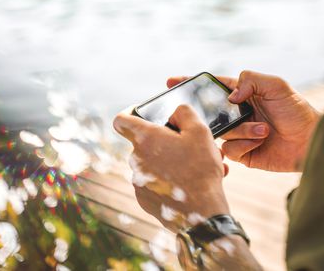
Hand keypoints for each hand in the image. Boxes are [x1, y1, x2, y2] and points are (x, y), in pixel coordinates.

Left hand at [113, 105, 230, 232]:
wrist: (202, 212)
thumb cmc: (200, 168)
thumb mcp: (200, 131)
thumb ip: (184, 112)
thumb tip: (174, 113)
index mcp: (146, 138)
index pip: (122, 120)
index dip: (130, 114)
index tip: (141, 116)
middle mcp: (136, 159)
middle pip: (146, 143)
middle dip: (166, 142)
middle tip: (190, 148)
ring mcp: (138, 181)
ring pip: (153, 164)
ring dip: (171, 162)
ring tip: (197, 168)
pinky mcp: (144, 199)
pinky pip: (154, 183)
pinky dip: (168, 181)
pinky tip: (189, 184)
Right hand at [167, 71, 319, 172]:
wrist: (310, 141)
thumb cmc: (297, 110)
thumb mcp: (277, 85)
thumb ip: (251, 80)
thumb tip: (229, 96)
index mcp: (242, 94)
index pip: (212, 87)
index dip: (191, 84)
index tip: (171, 82)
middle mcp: (236, 114)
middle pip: (210, 113)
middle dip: (212, 115)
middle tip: (226, 116)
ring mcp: (238, 134)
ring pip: (220, 133)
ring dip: (242, 130)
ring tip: (264, 129)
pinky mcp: (243, 154)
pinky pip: (230, 150)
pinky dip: (244, 145)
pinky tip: (260, 143)